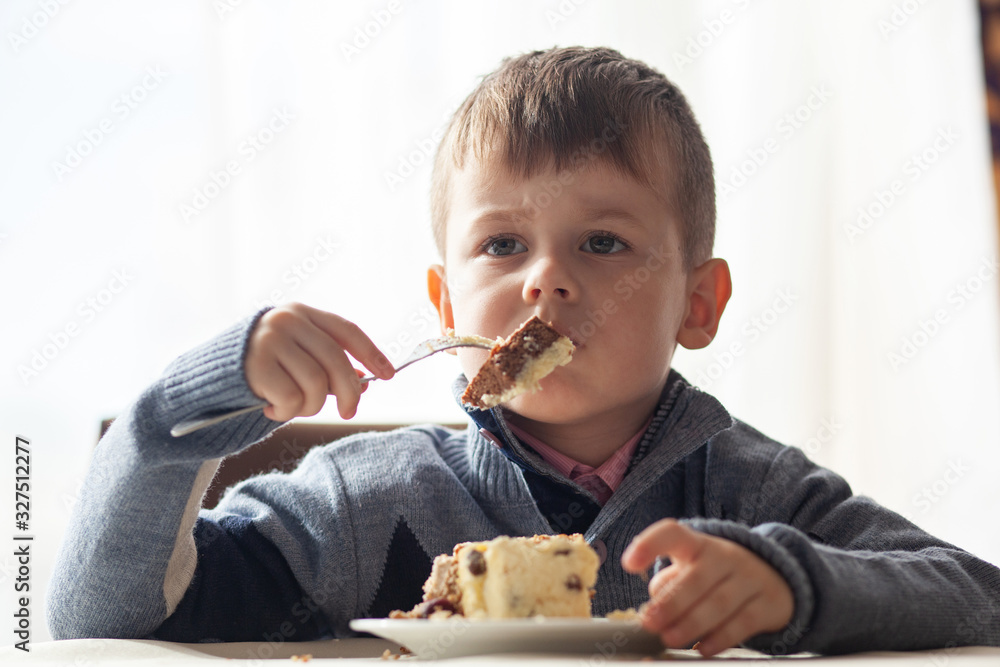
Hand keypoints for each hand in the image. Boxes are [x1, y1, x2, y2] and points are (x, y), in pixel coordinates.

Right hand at [244, 303, 394, 420]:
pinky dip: (287, 412)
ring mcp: (270, 341)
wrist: (208, 376)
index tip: (389, 375)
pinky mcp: (256, 366)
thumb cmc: (262, 367)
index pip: (347, 330)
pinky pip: (291, 398)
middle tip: (350, 412)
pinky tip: (271, 409)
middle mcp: (287, 321)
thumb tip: (365, 382)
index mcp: (302, 314)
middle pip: (336, 360)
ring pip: (315, 383)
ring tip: (294, 407)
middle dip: (349, 392)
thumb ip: (326, 364)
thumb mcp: (296, 356)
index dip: (371, 353)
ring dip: (311, 406)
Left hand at [621, 519, 793, 657]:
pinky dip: (720, 639)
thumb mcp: (691, 568)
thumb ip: (670, 582)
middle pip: (696, 578)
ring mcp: (749, 579)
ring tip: (670, 639)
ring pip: (719, 603)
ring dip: (691, 624)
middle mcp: (724, 556)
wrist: (774, 577)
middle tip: (650, 622)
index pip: (671, 534)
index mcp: (697, 544)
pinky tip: (702, 648)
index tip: (629, 564)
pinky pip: (742, 623)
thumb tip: (653, 604)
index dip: (649, 545)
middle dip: (670, 603)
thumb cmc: (715, 575)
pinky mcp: (768, 604)